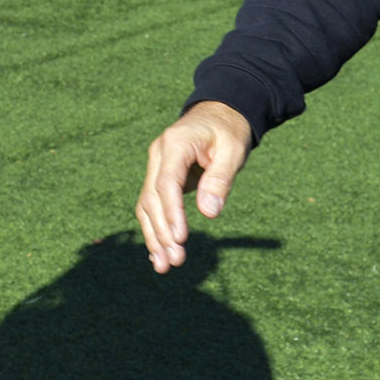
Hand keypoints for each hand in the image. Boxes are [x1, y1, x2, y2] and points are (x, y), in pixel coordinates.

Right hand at [136, 100, 252, 273]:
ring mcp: (156, 166)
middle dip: (162, 232)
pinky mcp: (160, 177)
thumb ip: (220, 179)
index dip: (171, 213)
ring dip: (154, 236)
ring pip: (146, 205)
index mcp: (175, 144)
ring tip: (164, 266)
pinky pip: (152, 206)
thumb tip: (209, 212)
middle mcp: (158, 155)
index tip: (180, 239)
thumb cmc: (228, 131)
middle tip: (176, 261)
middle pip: (151, 198)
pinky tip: (158, 253)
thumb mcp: (233, 150)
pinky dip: (154, 229)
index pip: (166, 183)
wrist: (219, 113)